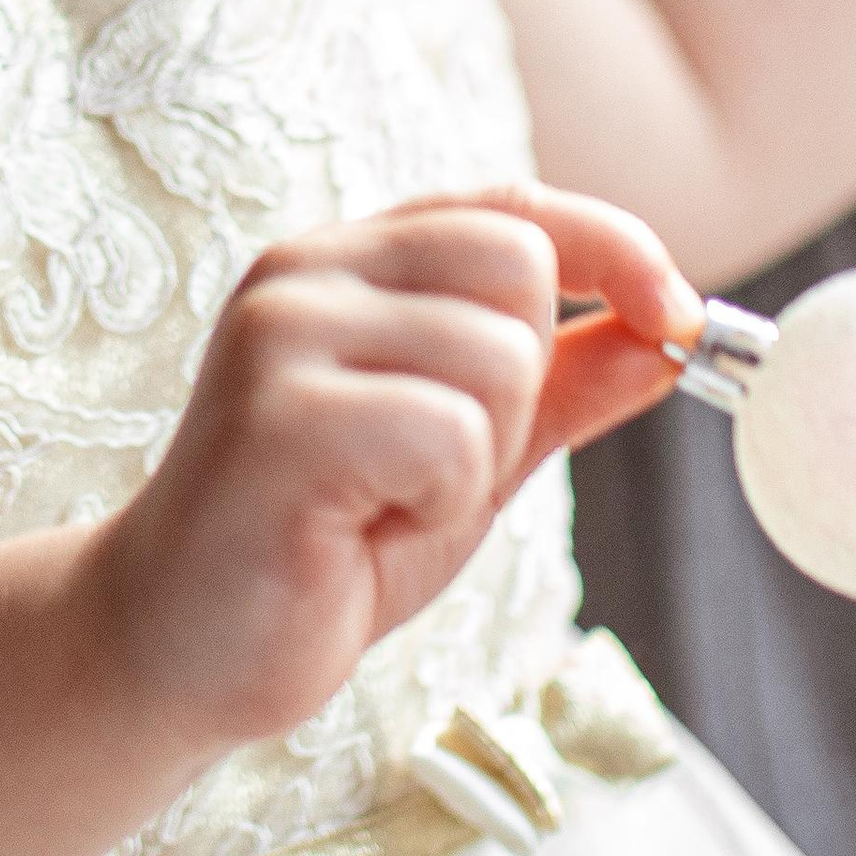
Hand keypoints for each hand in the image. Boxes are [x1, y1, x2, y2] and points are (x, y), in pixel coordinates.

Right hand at [83, 185, 694, 756]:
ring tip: (383, 504)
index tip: (675, 317)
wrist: (180, 648)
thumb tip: (670, 329)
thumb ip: (560, 386)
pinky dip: (438, 501)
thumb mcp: (470, 457)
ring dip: (475, 461)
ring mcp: (282, 335)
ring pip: (497, 358)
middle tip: (434, 467)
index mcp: (346, 262)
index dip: (614, 248)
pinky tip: (360, 529)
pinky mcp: (280, 416)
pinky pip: (450, 435)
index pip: (509, 206)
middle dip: (521, 387)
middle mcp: (306, 272)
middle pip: (519, 268)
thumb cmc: (322, 547)